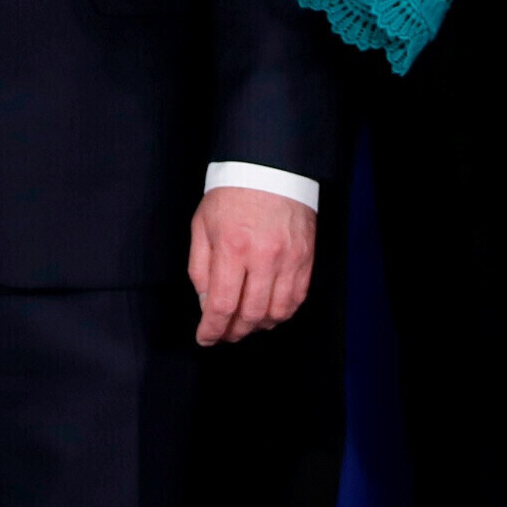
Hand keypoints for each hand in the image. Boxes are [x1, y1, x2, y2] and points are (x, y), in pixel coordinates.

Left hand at [187, 186, 315, 346]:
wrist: (268, 168)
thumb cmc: (230, 195)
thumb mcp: (202, 226)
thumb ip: (200, 269)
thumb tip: (206, 305)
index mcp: (232, 247)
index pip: (223, 305)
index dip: (212, 329)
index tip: (205, 338)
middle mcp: (263, 256)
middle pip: (251, 315)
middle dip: (233, 332)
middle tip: (224, 334)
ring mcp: (289, 258)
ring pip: (277, 313)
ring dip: (259, 326)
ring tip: (246, 323)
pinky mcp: (306, 257)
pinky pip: (297, 299)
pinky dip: (282, 313)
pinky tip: (268, 311)